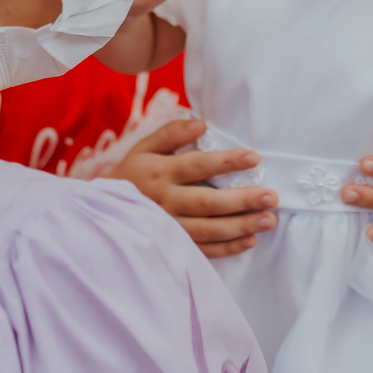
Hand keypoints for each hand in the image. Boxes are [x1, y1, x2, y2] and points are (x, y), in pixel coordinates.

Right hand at [103, 117, 277, 257]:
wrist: (100, 212)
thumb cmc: (131, 175)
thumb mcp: (143, 148)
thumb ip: (171, 134)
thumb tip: (201, 123)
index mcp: (159, 173)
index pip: (197, 166)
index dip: (226, 162)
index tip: (253, 157)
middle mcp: (164, 202)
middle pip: (207, 202)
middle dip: (241, 200)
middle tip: (271, 197)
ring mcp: (168, 227)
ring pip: (208, 230)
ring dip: (240, 226)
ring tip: (268, 220)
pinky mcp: (171, 246)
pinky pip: (202, 250)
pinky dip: (226, 248)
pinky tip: (249, 240)